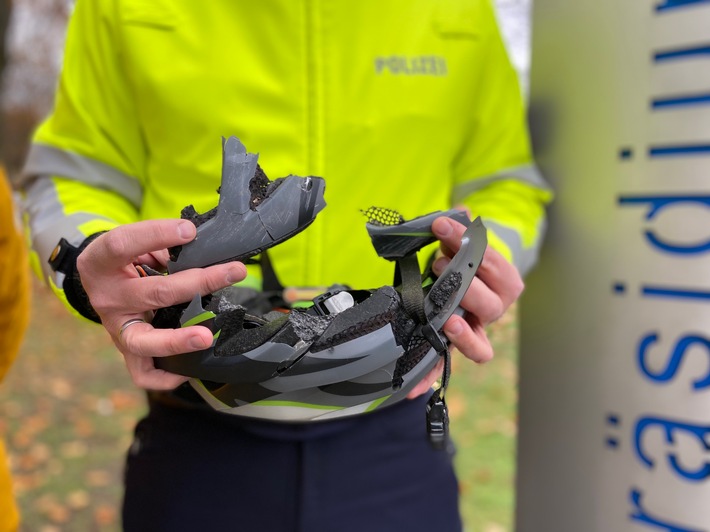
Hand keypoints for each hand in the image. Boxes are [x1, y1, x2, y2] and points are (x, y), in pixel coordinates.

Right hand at [76, 219, 245, 389]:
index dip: (156, 235)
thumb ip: (163, 247)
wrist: (99, 283)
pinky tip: (189, 369)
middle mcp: (106, 297)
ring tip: (206, 336)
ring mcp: (115, 328)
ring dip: (178, 340)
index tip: (189, 231)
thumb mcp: (134, 245)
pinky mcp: (125, 350)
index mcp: (100, 262)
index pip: (123, 244)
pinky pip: (142, 373)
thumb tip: (203, 250)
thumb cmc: (126, 260)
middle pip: (154, 293)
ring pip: (144, 342)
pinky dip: (166, 377)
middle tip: (233, 272)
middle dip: (200, 282)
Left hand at [406, 215, 523, 397]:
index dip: (474, 246)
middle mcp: (492, 312)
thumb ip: (459, 230)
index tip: (444, 227)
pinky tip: (412, 388)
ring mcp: (473, 333)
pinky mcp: (450, 349)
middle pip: (491, 307)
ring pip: (480, 347)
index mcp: (502, 282)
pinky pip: (445, 370)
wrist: (456, 281)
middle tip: (440, 263)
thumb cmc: (460, 261)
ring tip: (445, 317)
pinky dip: (429, 380)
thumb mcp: (458, 243)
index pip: (497, 266)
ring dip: (462, 334)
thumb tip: (461, 211)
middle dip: (466, 283)